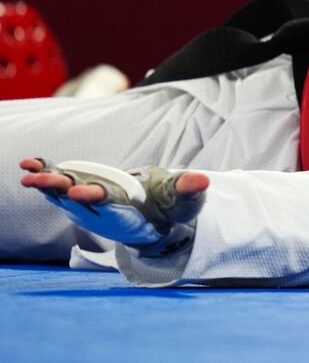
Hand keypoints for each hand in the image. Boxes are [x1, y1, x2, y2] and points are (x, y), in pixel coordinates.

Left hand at [19, 157, 208, 252]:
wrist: (153, 221)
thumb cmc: (170, 209)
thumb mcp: (185, 201)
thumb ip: (190, 190)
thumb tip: (202, 180)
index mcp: (128, 210)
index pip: (109, 204)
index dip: (93, 198)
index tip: (77, 192)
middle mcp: (103, 211)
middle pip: (78, 200)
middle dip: (59, 190)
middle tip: (39, 181)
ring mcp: (89, 206)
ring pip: (63, 195)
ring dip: (45, 185)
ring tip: (28, 174)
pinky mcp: (81, 197)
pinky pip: (59, 187)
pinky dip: (44, 176)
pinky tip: (29, 164)